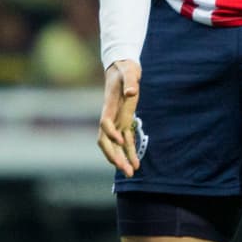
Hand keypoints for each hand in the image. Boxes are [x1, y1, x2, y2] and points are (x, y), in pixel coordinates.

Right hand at [96, 59, 141, 176]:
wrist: (122, 67)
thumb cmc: (125, 69)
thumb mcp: (129, 71)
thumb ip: (130, 81)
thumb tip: (132, 92)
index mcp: (109, 105)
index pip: (105, 123)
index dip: (110, 133)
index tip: (119, 140)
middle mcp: (110, 117)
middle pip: (106, 141)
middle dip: (114, 155)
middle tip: (124, 169)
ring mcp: (117, 120)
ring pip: (115, 145)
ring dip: (121, 159)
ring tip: (130, 173)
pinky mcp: (124, 121)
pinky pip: (125, 141)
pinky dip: (129, 152)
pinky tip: (136, 163)